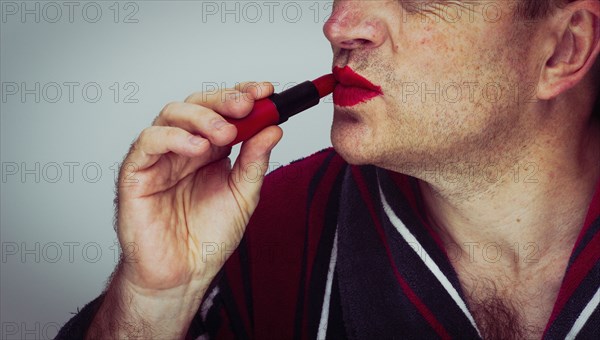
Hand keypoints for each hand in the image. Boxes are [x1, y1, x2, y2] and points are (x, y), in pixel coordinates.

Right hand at [88, 82, 281, 338]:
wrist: (183, 275)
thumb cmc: (208, 237)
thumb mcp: (243, 195)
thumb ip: (255, 162)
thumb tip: (273, 129)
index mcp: (211, 150)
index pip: (224, 111)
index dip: (243, 95)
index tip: (266, 91)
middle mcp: (185, 147)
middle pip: (198, 105)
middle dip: (224, 100)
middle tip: (247, 106)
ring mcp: (160, 157)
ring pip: (172, 114)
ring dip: (202, 117)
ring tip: (225, 133)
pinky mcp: (136, 172)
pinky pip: (149, 141)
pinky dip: (174, 138)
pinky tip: (197, 148)